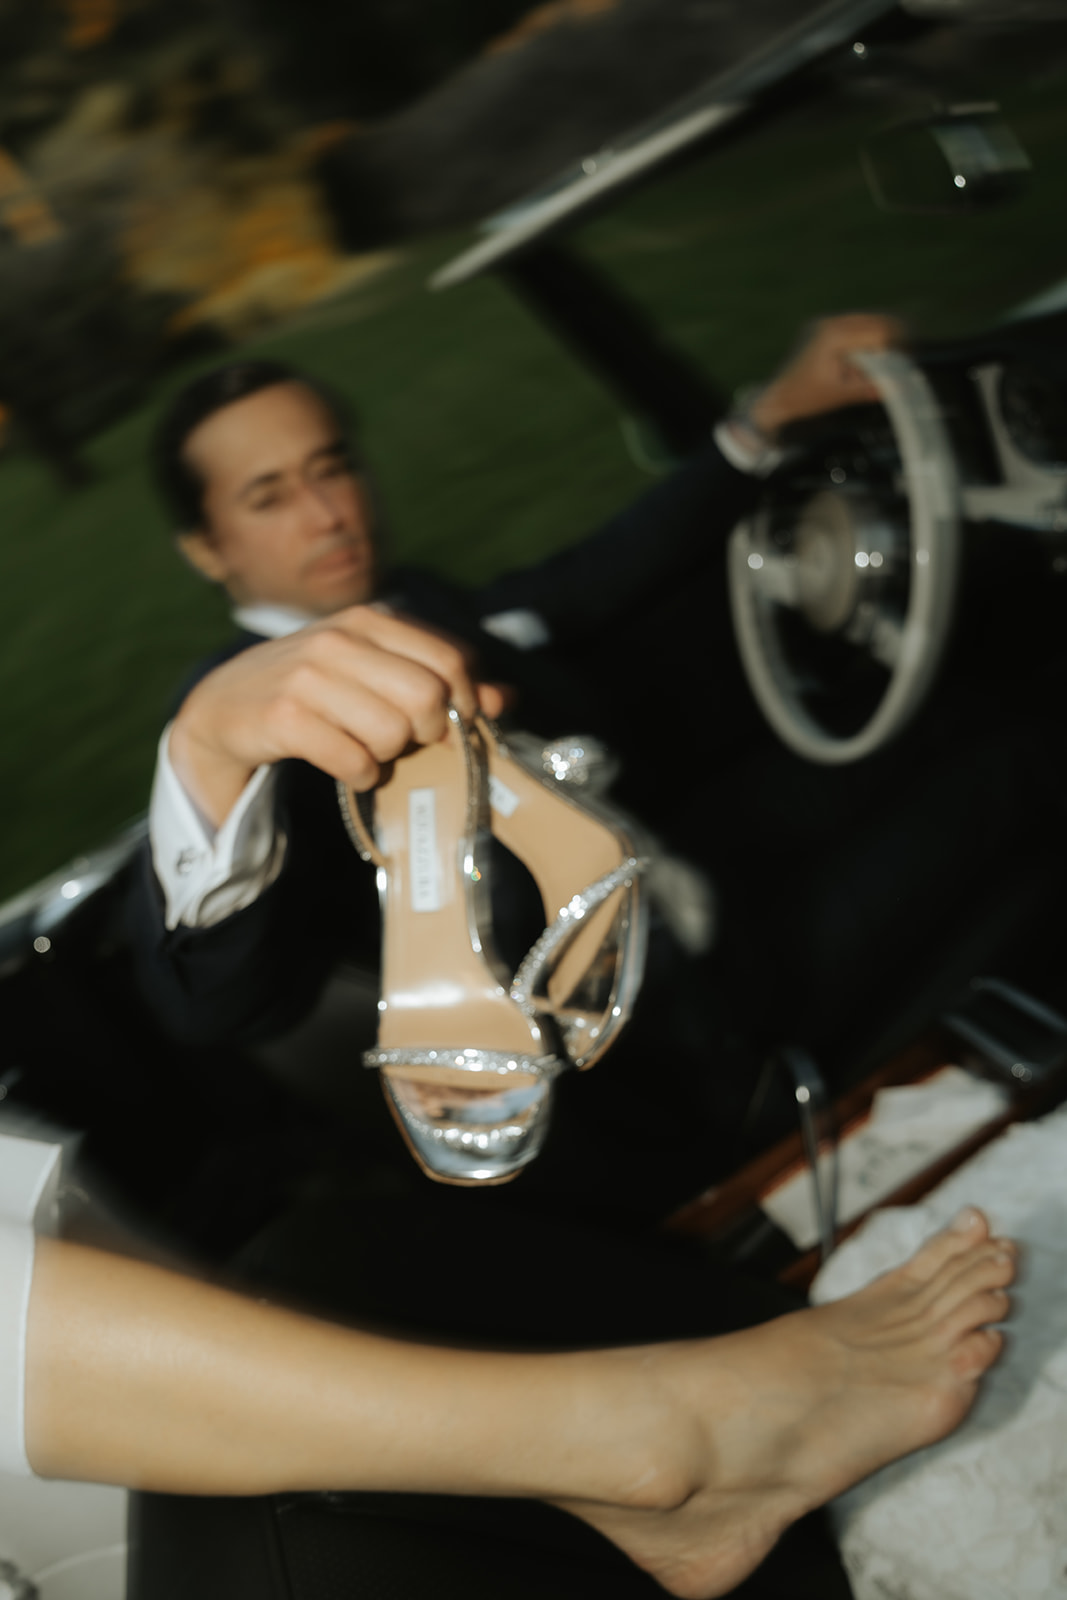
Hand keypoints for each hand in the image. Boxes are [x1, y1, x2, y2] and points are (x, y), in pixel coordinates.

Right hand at [169, 606, 505, 827]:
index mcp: (368, 620)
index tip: (451, 721)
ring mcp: (309, 676)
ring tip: (367, 750)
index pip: (451, 659)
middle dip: (428, 731)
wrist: (223, 707)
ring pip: (393, 732)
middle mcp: (339, 639)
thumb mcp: (373, 671)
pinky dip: (361, 775)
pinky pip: (355, 760)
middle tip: (406, 740)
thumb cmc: (313, 689)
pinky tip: (348, 769)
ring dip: (388, 755)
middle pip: (428, 697)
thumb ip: (440, 680)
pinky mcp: (286, 717)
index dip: (465, 700)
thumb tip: (504, 698)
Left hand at [749, 313, 905, 438]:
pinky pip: (856, 326)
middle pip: (877, 319)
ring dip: (884, 335)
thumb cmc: (804, 399)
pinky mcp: (825, 328)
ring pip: (869, 320)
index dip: (898, 343)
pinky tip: (876, 353)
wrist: (777, 398)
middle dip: (895, 335)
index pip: (877, 332)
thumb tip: (898, 385)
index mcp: (833, 337)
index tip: (911, 356)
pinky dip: (869, 337)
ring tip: (896, 353)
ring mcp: (826, 323)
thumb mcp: (839, 396)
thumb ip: (868, 388)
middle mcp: (830, 323)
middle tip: (909, 353)